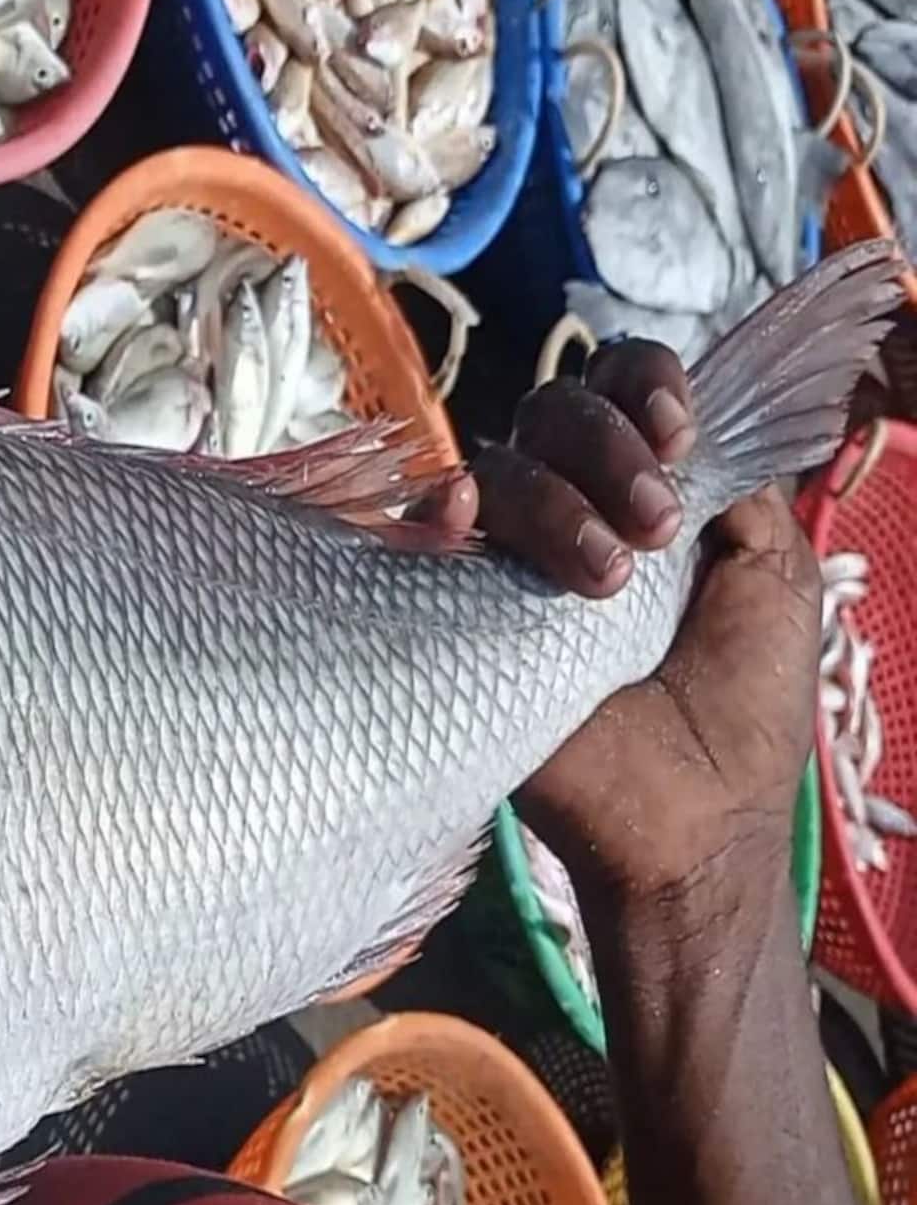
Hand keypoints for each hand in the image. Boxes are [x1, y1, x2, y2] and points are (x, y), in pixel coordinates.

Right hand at [465, 340, 819, 898]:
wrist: (689, 818)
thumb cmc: (740, 712)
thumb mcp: (774, 575)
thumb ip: (739, 484)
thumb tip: (693, 423)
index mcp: (650, 494)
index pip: (623, 390)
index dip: (644, 386)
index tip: (678, 436)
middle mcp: (575, 511)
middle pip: (557, 411)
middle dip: (607, 447)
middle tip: (653, 527)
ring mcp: (510, 556)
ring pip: (500, 463)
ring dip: (558, 504)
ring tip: (605, 585)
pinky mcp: (455, 604)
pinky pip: (430, 525)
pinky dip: (444, 507)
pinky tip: (464, 522)